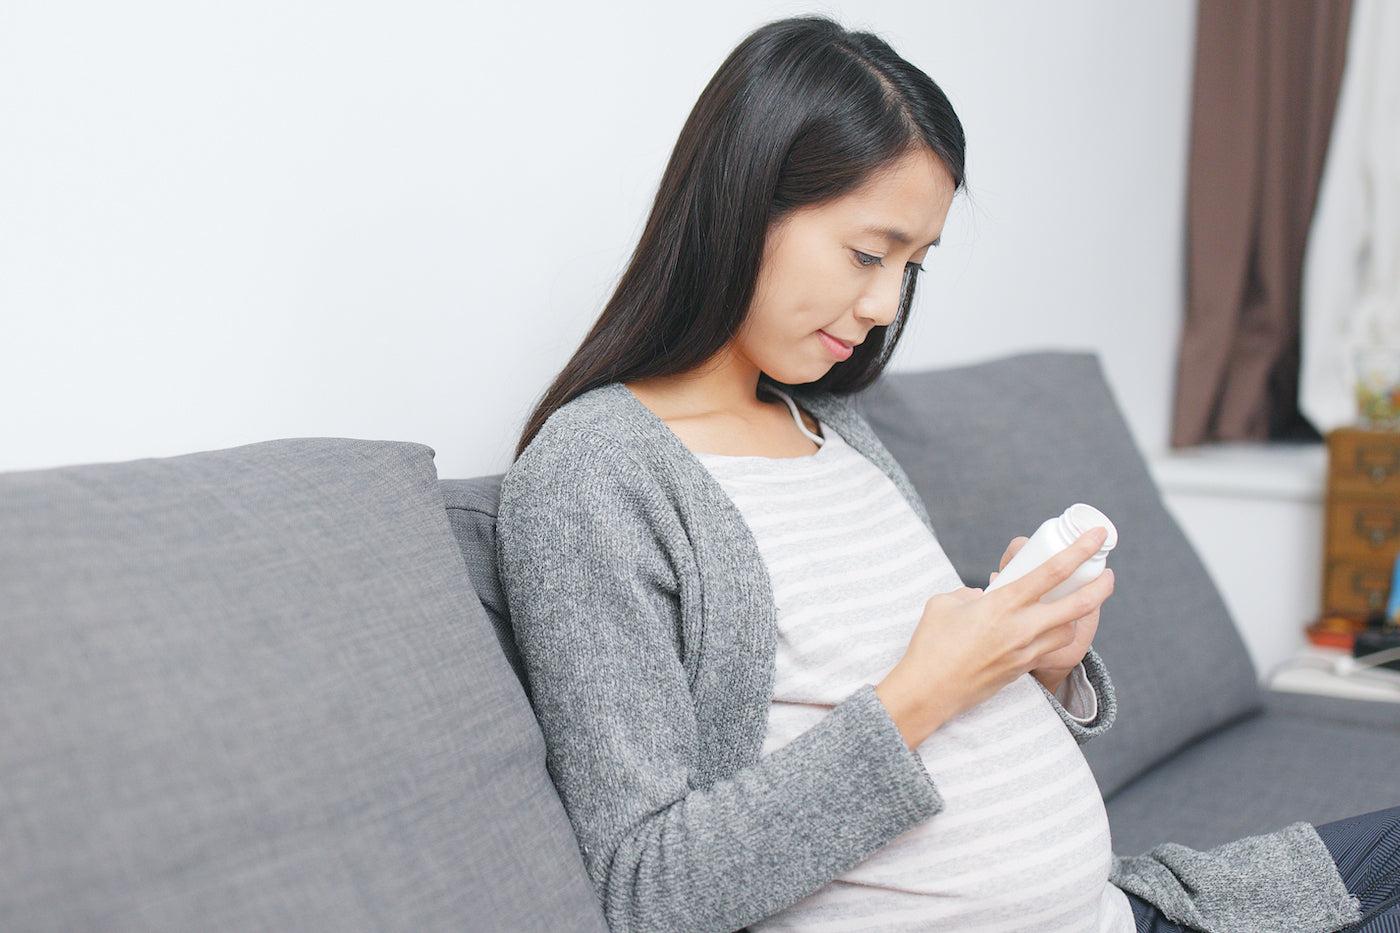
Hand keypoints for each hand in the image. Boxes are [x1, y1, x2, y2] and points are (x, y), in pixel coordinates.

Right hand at [875, 526, 1114, 749]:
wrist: (928, 692)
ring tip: (1073, 605)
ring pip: (1068, 631)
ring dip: (1076, 616)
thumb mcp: (945, 603)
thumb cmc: (931, 644)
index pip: (1052, 572)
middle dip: (1101, 587)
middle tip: (1108, 574)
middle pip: (1077, 605)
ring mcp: (1025, 652)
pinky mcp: (1021, 670)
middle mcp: (1021, 628)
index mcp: (1003, 604)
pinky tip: (1045, 629)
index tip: (1096, 536)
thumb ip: (969, 593)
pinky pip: (1049, 649)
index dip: (1079, 551)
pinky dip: (1054, 635)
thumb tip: (983, 595)